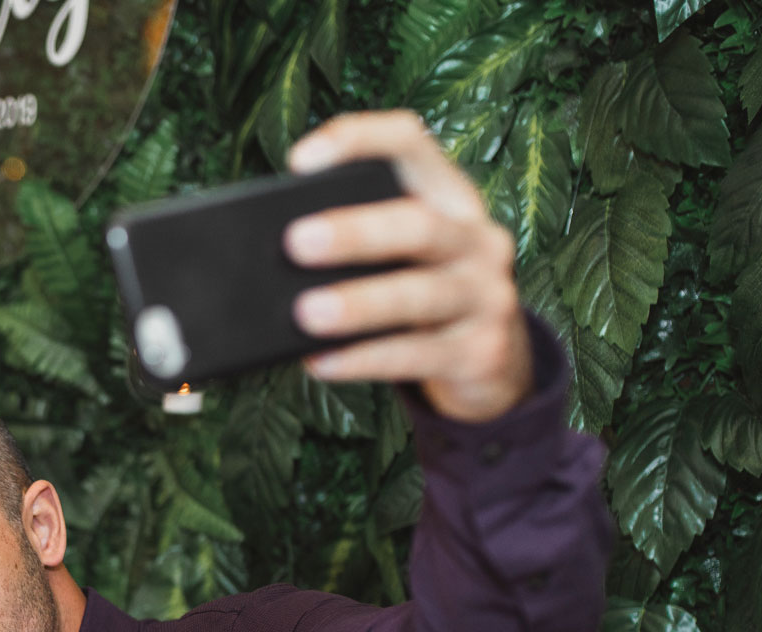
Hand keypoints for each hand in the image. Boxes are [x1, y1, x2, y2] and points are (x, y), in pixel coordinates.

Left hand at [283, 110, 533, 423]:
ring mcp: (486, 297)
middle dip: (356, 232)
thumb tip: (267, 257)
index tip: (299, 161)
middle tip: (296, 242)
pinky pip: (413, 356)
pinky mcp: (480, 353)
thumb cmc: (423, 294)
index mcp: (451, 198)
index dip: (358, 141)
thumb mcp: (406, 254)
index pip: (410, 144)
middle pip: (418, 225)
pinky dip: (361, 359)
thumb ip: (358, 240)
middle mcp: (477, 239)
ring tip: (305, 312)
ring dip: (358, 304)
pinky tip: (319, 361)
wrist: (494, 360)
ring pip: (418, 295)